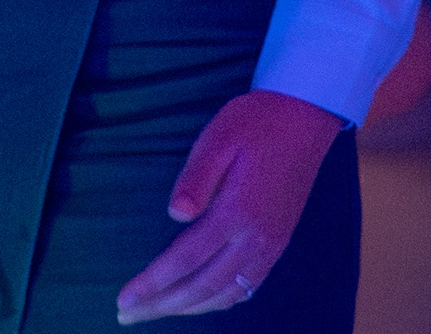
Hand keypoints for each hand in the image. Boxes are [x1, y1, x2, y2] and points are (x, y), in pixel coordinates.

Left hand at [115, 91, 339, 322]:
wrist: (306, 117)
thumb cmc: (257, 121)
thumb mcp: (219, 137)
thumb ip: (196, 177)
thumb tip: (174, 215)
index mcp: (237, 212)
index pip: (186, 259)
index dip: (153, 283)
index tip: (124, 299)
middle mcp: (257, 237)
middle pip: (203, 285)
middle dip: (162, 305)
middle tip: (128, 315)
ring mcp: (272, 243)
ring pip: (227, 293)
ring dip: (189, 308)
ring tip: (156, 311)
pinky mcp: (280, 241)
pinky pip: (249, 285)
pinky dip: (221, 300)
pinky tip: (203, 300)